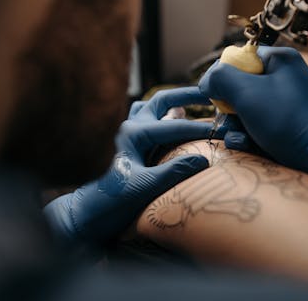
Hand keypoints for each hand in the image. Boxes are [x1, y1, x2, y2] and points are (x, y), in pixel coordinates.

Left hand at [44, 87, 214, 242]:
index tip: (223, 131)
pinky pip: (145, 121)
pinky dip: (160, 117)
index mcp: (133, 133)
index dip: (201, 128)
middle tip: (211, 93)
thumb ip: (173, 171)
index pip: (175, 125)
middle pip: (162, 100)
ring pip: (152, 108)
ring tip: (195, 105)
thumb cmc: (109, 202)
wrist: (84, 215)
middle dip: (187, 95)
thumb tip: (204, 159)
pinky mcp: (125, 144)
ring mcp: (126, 133)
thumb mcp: (144, 188)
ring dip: (173, 104)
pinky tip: (170, 124)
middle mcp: (129, 126)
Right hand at [199, 47, 307, 187]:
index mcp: (279, 60)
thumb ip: (221, 78)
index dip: (223, 77)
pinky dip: (248, 136)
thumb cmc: (286, 119)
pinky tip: (248, 145)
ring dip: (235, 126)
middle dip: (229, 108)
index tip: (218, 96)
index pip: (238, 58)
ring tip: (242, 139)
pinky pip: (257, 125)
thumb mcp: (248, 92)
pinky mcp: (285, 124)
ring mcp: (285, 102)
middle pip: (239, 87)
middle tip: (232, 121)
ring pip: (245, 109)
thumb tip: (207, 81)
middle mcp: (283, 77)